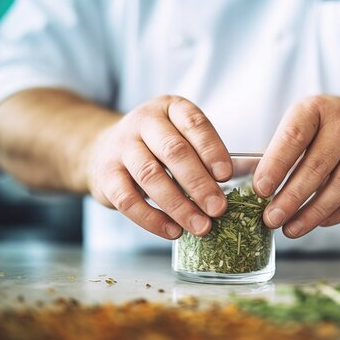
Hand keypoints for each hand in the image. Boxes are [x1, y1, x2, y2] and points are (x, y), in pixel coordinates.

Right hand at [86, 95, 231, 238]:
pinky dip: (152, 219)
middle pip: (173, 151)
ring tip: (201, 226)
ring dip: (179, 205)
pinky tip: (173, 231)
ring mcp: (121, 147)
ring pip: (150, 176)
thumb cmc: (156, 147)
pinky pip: (128, 200)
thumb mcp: (179, 136)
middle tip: (218, 208)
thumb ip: (203, 155)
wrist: (103, 150)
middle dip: (199, 183)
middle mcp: (144, 121)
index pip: (194, 124)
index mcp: (170, 108)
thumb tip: (235, 186)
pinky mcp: (106, 175)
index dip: (211, 149)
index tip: (226, 175)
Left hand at [253, 95, 339, 237]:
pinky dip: (339, 212)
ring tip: (291, 228)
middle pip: (316, 166)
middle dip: (291, 197)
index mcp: (314, 108)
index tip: (260, 191)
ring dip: (313, 211)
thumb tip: (236, 176)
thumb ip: (274, 150)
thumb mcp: (301, 123)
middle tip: (271, 219)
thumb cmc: (326, 127)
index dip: (275, 166)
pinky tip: (320, 222)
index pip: (293, 138)